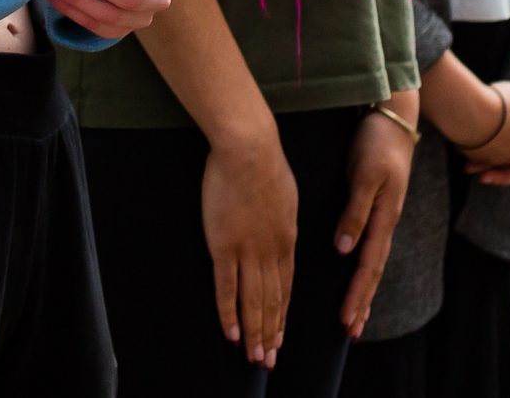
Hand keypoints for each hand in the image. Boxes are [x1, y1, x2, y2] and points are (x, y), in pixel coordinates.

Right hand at [203, 128, 297, 367]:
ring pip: (253, 302)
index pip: (286, 288)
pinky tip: (231, 333)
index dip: (283, 315)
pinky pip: (226, 287)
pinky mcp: (223, 245)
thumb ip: (282, 220)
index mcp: (287, 240)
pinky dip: (229, 313)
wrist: (249, 150)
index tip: (281, 336)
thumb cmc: (266, 163)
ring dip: (256, 333)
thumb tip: (281, 233)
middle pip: (272, 302)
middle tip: (269, 359)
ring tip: (256, 357)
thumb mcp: (286, 196)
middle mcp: (271, 253)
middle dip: (272, 334)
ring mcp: (247, 251)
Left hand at [338, 106, 413, 337]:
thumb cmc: (377, 143)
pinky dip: (365, 268)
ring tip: (355, 316)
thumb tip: (343, 251)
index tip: (346, 321)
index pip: (368, 266)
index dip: (357, 294)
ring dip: (364, 290)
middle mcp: (385, 222)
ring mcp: (384, 216)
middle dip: (362, 302)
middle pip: (373, 271)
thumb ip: (355, 213)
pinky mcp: (378, 207)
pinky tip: (358, 276)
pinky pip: (370, 246)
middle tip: (350, 331)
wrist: (394, 117)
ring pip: (373, 262)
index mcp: (383, 218)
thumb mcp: (365, 175)